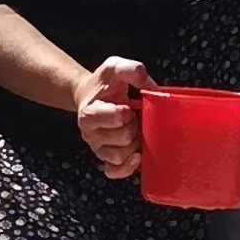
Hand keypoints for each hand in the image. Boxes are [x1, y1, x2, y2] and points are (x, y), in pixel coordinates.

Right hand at [76, 57, 149, 178]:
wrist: (92, 97)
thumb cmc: (104, 84)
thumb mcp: (114, 67)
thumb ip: (132, 70)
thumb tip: (150, 87)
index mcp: (90, 112)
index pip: (116, 117)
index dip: (127, 112)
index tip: (126, 106)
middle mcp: (90, 133)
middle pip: (123, 138)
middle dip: (134, 127)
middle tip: (132, 118)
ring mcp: (98, 148)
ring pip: (120, 156)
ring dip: (133, 144)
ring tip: (133, 132)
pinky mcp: (105, 159)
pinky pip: (115, 172)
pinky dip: (127, 167)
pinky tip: (135, 156)